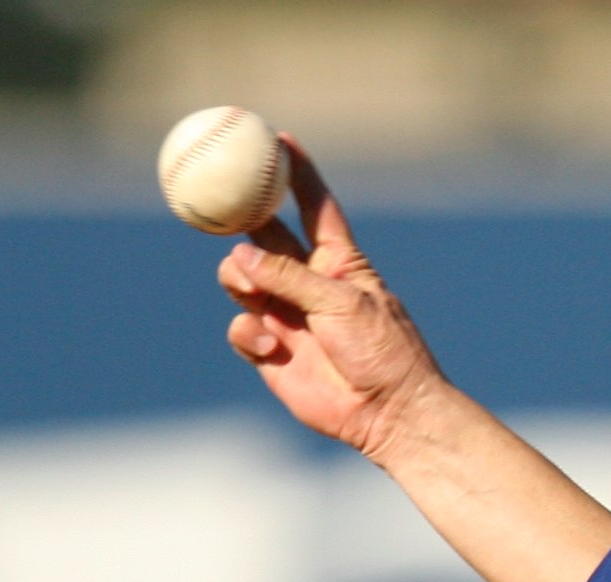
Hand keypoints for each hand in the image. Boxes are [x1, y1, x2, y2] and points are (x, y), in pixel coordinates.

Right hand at [218, 137, 444, 460]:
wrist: (389, 413)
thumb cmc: (383, 353)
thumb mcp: (341, 303)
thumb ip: (290, 275)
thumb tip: (240, 255)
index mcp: (339, 263)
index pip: (313, 208)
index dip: (297, 175)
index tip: (279, 138)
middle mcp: (309, 283)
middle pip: (263, 235)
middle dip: (242, 217)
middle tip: (221, 202)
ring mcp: (288, 315)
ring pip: (240, 278)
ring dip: (239, 279)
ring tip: (253, 292)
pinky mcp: (272, 351)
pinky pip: (240, 328)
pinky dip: (249, 333)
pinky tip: (272, 346)